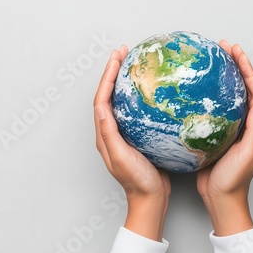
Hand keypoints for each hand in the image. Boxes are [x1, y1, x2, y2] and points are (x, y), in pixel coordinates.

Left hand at [94, 46, 169, 241]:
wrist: (151, 199)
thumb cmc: (138, 181)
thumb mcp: (121, 157)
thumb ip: (109, 134)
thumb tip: (101, 108)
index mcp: (104, 134)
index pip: (102, 99)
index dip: (107, 77)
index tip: (116, 58)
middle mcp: (110, 131)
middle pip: (108, 95)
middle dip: (113, 72)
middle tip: (122, 53)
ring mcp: (123, 133)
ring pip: (120, 101)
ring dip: (122, 81)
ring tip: (132, 63)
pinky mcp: (136, 135)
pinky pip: (134, 110)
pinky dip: (138, 95)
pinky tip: (150, 89)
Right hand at [197, 41, 252, 235]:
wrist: (220, 197)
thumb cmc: (235, 179)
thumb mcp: (248, 153)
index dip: (246, 69)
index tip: (235, 52)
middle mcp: (246, 123)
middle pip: (242, 87)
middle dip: (235, 65)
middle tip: (223, 48)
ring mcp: (231, 127)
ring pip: (228, 95)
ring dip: (222, 77)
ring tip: (211, 61)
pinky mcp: (216, 132)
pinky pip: (213, 107)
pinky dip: (207, 94)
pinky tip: (194, 90)